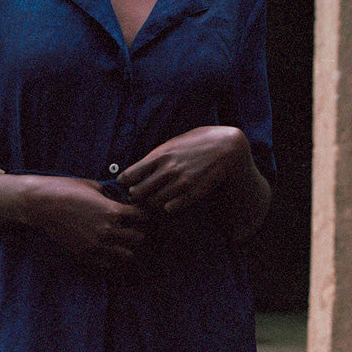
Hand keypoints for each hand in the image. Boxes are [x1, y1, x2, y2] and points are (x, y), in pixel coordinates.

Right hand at [24, 175, 151, 269]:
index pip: (143, 216)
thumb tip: (121, 199)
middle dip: (139, 232)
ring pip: (127, 255)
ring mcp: (97, 245)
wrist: (41, 204)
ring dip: (127, 247)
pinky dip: (112, 258)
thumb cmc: (66, 189)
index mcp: (113, 211)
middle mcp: (108, 231)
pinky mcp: (85, 254)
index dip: (145, 213)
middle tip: (134, 228)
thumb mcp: (93, 186)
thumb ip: (111, 196)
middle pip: (139, 238)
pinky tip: (107, 249)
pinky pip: (108, 264)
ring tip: (122, 241)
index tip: (141, 212)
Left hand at [117, 126, 248, 213]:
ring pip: (153, 204)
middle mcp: (167, 170)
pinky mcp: (192, 193)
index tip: (128, 183)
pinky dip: (167, 208)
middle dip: (135, 197)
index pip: (129, 176)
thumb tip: (137, 169)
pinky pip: (170, 208)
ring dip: (151, 204)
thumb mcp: (173, 143)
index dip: (125, 182)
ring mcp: (180, 183)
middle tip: (139, 196)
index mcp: (159, 155)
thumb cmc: (198, 143)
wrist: (226, 148)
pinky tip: (170, 202)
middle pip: (137, 193)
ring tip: (155, 200)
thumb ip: (155, 157)